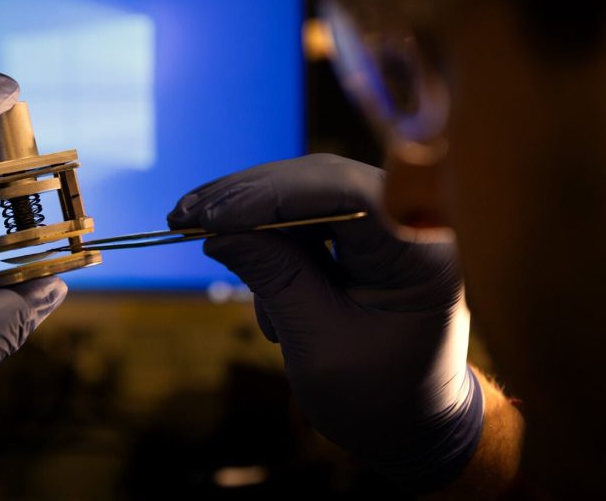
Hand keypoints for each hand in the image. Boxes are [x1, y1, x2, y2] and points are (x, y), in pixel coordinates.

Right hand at [168, 154, 483, 491]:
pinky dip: (273, 235)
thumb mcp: (319, 346)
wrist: (415, 423)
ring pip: (310, 192)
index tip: (211, 216)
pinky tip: (248, 262)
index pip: (346, 194)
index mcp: (420, 255)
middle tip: (185, 215)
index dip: (272, 194)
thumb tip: (218, 232)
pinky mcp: (370, 235)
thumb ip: (274, 279)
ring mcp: (393, 225)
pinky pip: (312, 216)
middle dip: (250, 196)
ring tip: (202, 235)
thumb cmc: (378, 399)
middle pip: (323, 181)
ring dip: (255, 215)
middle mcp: (414, 225)